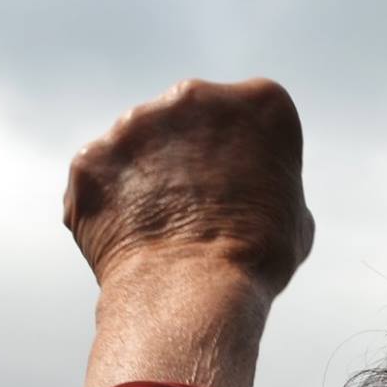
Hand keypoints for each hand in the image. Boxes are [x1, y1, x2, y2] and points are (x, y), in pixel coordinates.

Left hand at [62, 76, 314, 297]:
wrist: (193, 291)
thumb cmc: (256, 260)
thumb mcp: (294, 216)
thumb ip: (267, 183)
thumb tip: (250, 192)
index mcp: (261, 101)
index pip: (250, 115)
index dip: (245, 156)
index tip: (242, 189)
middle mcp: (194, 96)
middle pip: (189, 118)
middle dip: (190, 156)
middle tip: (197, 208)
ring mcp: (135, 123)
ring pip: (139, 145)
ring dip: (147, 177)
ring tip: (162, 230)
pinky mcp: (92, 157)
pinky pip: (101, 177)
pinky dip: (110, 204)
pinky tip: (130, 238)